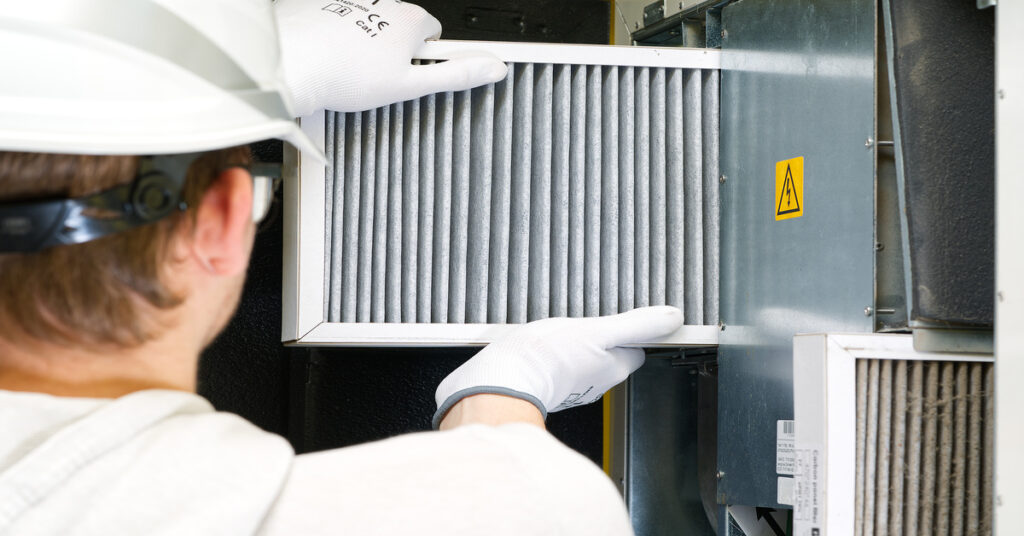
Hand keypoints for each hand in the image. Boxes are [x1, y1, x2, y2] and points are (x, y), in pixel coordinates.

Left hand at [274, 0, 507, 115]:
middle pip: (401, 30)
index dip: (424, 59)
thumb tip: (494, 69)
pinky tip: (331, 59)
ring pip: (370, 28)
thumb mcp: (411, 85)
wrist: (292, 64)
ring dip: (365, 46)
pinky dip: (339, 39)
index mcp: (410, 19)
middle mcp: (384, 3)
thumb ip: (455, 76)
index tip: (410, 73)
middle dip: (394, 52)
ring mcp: (354, 2)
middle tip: (378, 78)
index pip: (435, 34)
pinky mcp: (326, 6)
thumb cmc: (346, 74)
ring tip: (350, 71)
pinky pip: (341, 24)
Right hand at [433, 306, 684, 427]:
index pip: (636, 351)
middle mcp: (594, 383)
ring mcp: (568, 387)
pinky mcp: (543, 385)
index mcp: (612, 369)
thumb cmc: (546, 358)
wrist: (500, 380)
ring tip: (566, 331)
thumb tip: (673, 318)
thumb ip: (637, 325)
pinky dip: (556, 355)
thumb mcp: (598, 331)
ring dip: (579, 347)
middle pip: (611, 358)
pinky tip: (543, 344)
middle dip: (606, 340)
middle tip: (591, 321)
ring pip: (584, 362)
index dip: (634, 334)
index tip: (627, 320)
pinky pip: (558, 366)